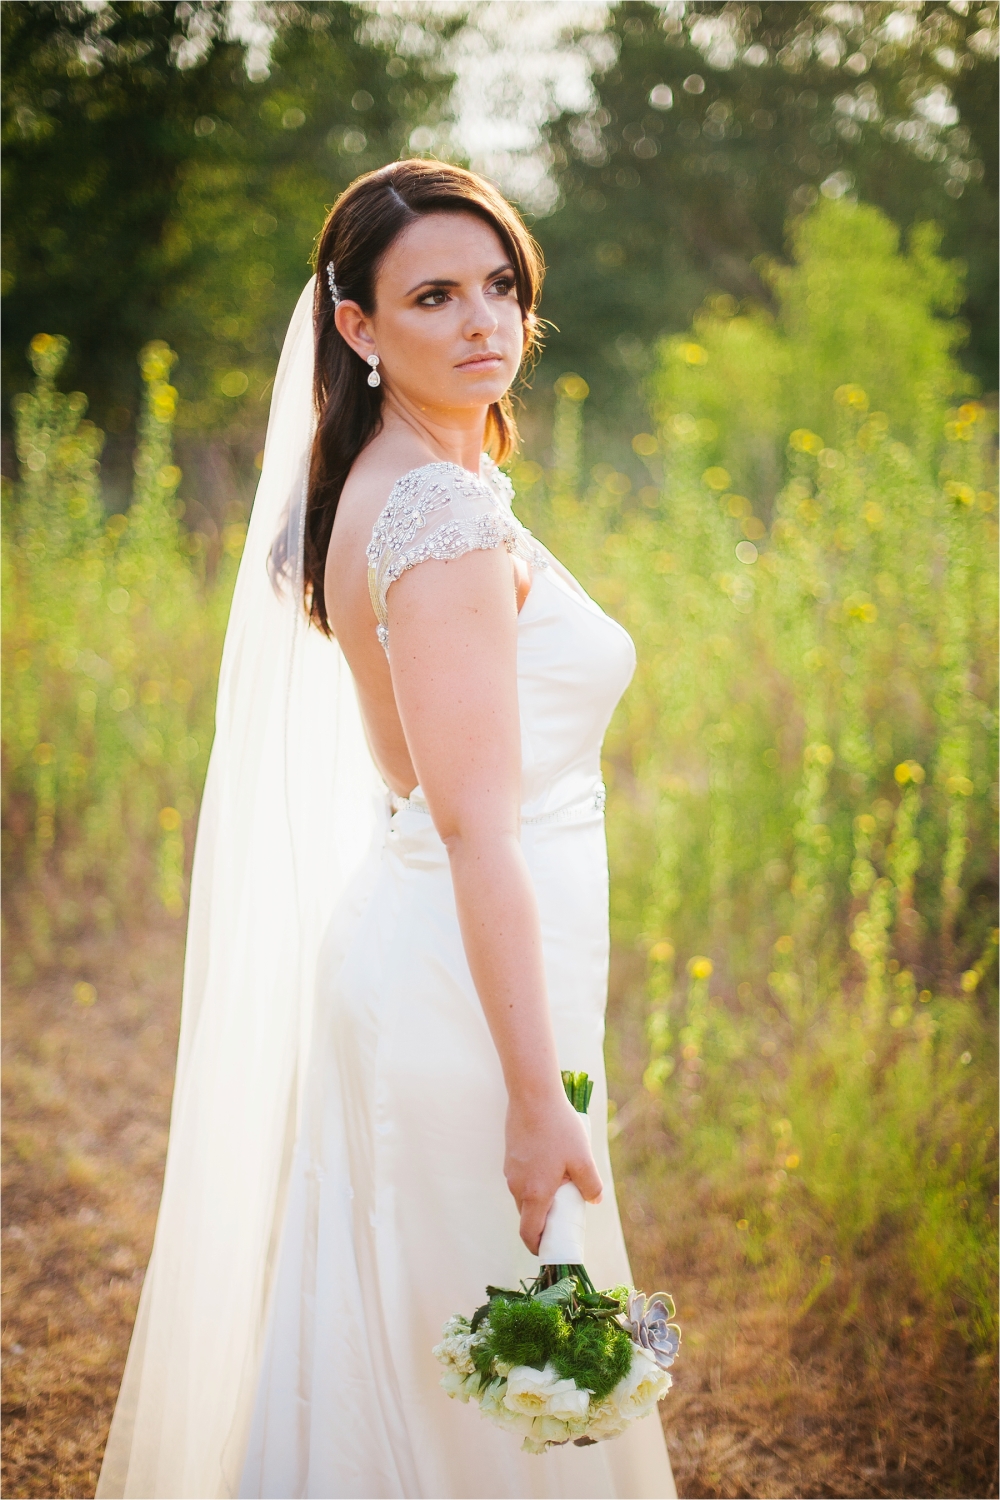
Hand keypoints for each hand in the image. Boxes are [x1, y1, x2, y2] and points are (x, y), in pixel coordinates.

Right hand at [504, 1089, 603, 1254]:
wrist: (533, 1096)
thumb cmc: (559, 1128)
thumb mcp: (583, 1158)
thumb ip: (591, 1185)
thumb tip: (595, 1200)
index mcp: (535, 1194)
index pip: (529, 1234)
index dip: (539, 1247)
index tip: (551, 1249)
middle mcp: (517, 1186)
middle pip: (527, 1217)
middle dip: (544, 1222)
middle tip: (565, 1215)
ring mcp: (510, 1171)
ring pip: (524, 1197)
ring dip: (539, 1200)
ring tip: (562, 1184)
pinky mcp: (509, 1157)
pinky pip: (521, 1180)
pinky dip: (534, 1183)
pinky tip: (550, 1164)